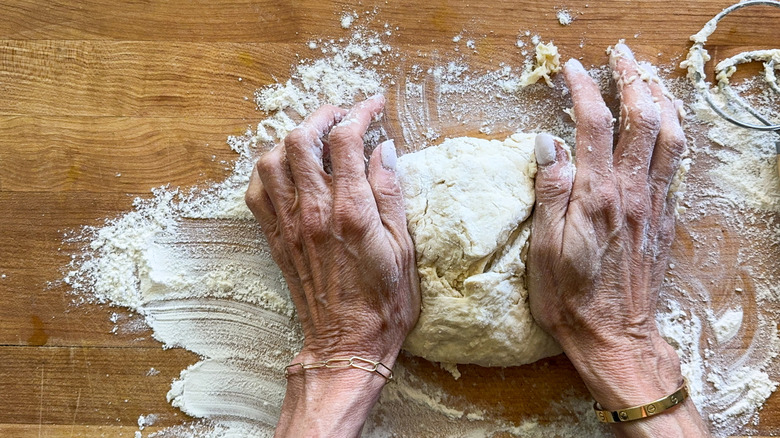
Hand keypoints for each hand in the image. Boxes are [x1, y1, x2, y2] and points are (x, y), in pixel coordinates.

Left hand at [246, 95, 419, 436]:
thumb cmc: (383, 303)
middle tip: (342, 114)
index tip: (374, 105)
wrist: (346, 345)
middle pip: (301, 139)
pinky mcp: (275, 239)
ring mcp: (288, 225)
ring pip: (272, 159)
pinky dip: (268, 170)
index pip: (345, 141)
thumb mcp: (403, 249)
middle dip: (321, 116)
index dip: (359, 113)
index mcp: (351, 211)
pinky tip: (287, 170)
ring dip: (290, 138)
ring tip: (314, 138)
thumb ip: (390, 194)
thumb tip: (384, 150)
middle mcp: (312, 211)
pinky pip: (256, 192)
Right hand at [527, 44, 709, 436]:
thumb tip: (547, 142)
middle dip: (634, 78)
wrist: (616, 339)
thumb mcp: (544, 249)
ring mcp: (653, 204)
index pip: (594, 125)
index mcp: (597, 196)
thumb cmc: (571, 299)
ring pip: (670, 136)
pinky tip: (669, 124)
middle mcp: (632, 193)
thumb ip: (550, 191)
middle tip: (622, 54)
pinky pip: (677, 163)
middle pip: (642, 118)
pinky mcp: (664, 219)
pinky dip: (676, 132)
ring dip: (663, 99)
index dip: (585, 89)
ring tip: (651, 76)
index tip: (573, 69)